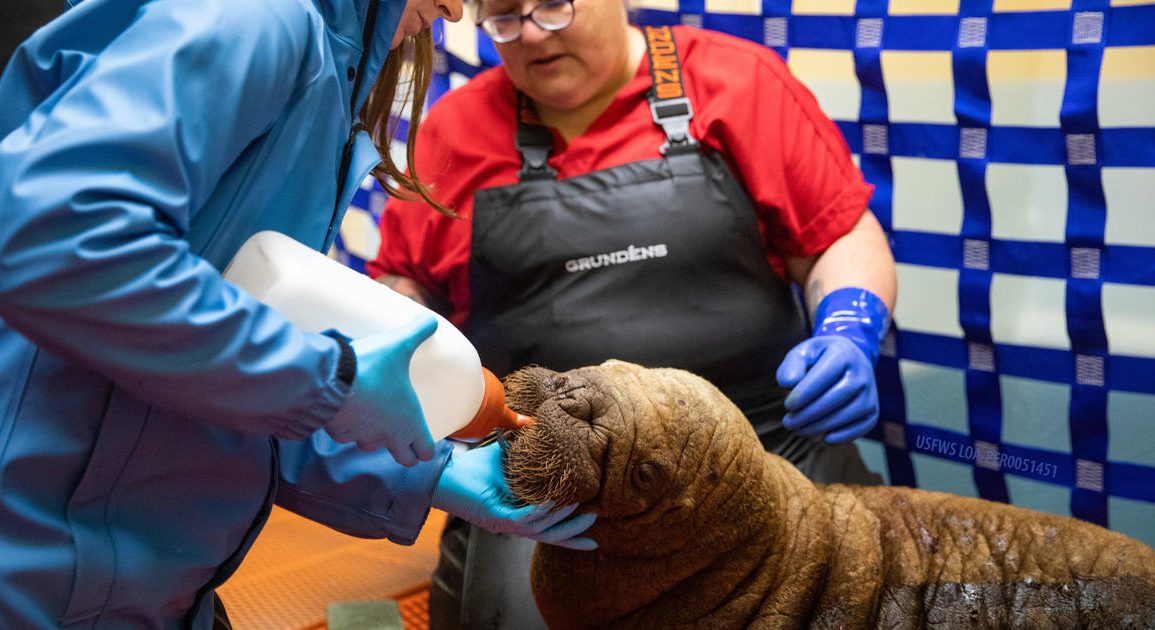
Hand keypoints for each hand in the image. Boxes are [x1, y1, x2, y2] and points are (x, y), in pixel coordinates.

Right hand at [326, 313, 437, 465]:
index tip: (424, 442)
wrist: (332, 380)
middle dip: (404, 450)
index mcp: (410, 423)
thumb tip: (432, 320)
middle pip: (403, 459)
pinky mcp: (339, 433)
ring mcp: (362, 437)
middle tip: (401, 435)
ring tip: (372, 415)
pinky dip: (348, 426)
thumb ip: (418, 331)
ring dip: (373, 435)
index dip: (426, 448)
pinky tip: (347, 410)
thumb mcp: (400, 344)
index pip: (425, 452)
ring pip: (371, 445)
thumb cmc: (373, 366)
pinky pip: (346, 435)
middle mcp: (389, 436)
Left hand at [432, 442, 597, 549]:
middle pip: (549, 535)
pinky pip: (523, 519)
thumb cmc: (469, 467)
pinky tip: (555, 504)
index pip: (548, 527)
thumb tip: (537, 425)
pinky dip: (541, 513)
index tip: (594, 535)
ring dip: (563, 522)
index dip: (570, 533)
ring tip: (584, 511)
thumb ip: (521, 448)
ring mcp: (503, 521)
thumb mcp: (503, 456)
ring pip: (541, 530)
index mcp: (515, 513)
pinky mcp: (494, 516)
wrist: (441, 472)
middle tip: (595, 524)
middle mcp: (511, 522)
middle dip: (573, 533)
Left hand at [776, 287, 889, 443]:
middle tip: (788, 422)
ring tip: (799, 430)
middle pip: (837, 397)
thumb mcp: (803, 353)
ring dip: (822, 426)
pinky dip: (844, 435)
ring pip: (849, 414)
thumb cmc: (819, 359)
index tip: (788, 405)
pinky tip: (825, 437)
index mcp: (843, 353)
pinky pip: (863, 426)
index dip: (804, 394)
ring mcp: (870, 392)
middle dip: (809, 414)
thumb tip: (788, 384)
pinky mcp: (873, 410)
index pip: (824, 375)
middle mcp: (862, 372)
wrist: (849, 360)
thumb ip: (792, 365)